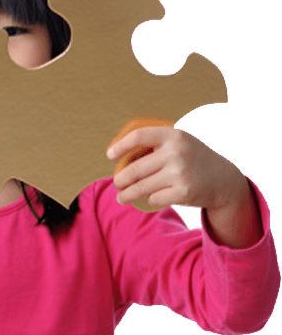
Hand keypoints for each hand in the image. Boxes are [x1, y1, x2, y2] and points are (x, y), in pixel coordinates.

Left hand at [106, 126, 245, 210]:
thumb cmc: (193, 159)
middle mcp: (176, 152)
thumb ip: (155, 145)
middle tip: (116, 184)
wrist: (225, 180)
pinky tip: (152, 198)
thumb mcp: (180, 143)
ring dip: (126, 195)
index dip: (120, 146)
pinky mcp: (184, 192)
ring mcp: (180, 173)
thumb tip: (119, 156)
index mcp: (173, 135)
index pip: (139, 136)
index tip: (109, 155)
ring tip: (121, 198)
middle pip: (134, 169)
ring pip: (140, 187)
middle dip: (120, 180)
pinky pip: (154, 198)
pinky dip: (150, 200)